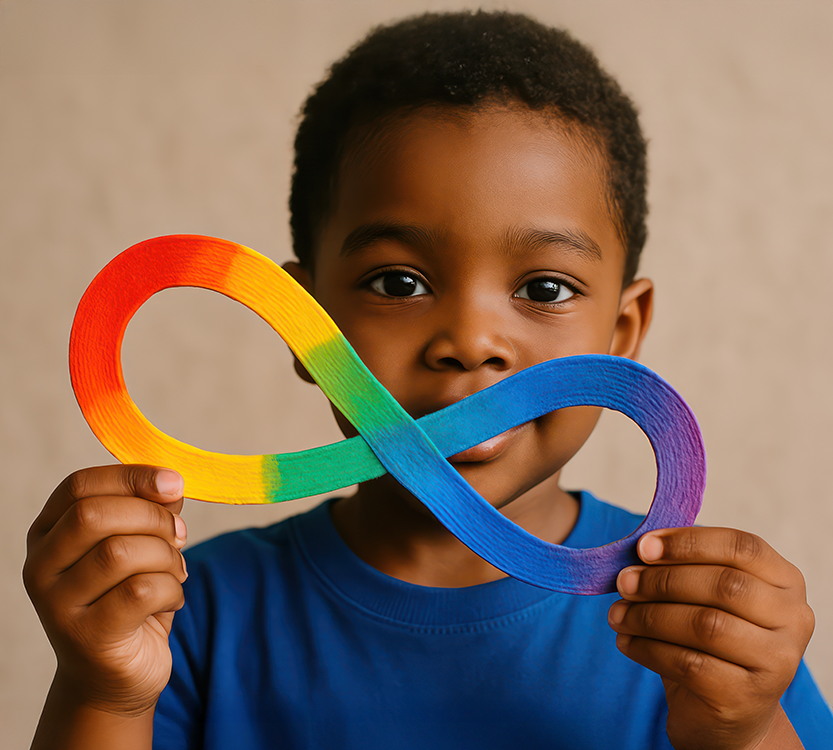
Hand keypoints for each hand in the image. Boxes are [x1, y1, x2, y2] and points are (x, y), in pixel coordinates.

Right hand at [24, 465, 187, 717]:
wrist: (115, 676)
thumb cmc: (129, 599)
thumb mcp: (141, 544)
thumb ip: (151, 509)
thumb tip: (170, 482)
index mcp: (48, 533)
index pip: (79, 486)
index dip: (131, 476)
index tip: (173, 482)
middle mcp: (41, 567)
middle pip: (94, 516)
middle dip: (153, 518)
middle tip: (179, 534)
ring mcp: (57, 605)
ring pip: (120, 552)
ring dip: (166, 556)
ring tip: (175, 571)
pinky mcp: (86, 637)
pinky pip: (140, 591)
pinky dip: (171, 589)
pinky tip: (172, 599)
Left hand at [607, 527, 813, 749]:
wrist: (728, 711)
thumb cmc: (712, 641)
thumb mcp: (704, 595)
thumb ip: (683, 567)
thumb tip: (641, 549)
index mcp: (785, 581)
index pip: (742, 547)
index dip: (689, 543)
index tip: (643, 547)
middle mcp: (793, 619)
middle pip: (724, 585)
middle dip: (663, 580)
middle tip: (624, 582)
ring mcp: (776, 661)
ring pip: (706, 625)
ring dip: (649, 616)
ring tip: (618, 614)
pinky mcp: (747, 697)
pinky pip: (689, 664)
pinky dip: (648, 649)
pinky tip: (627, 642)